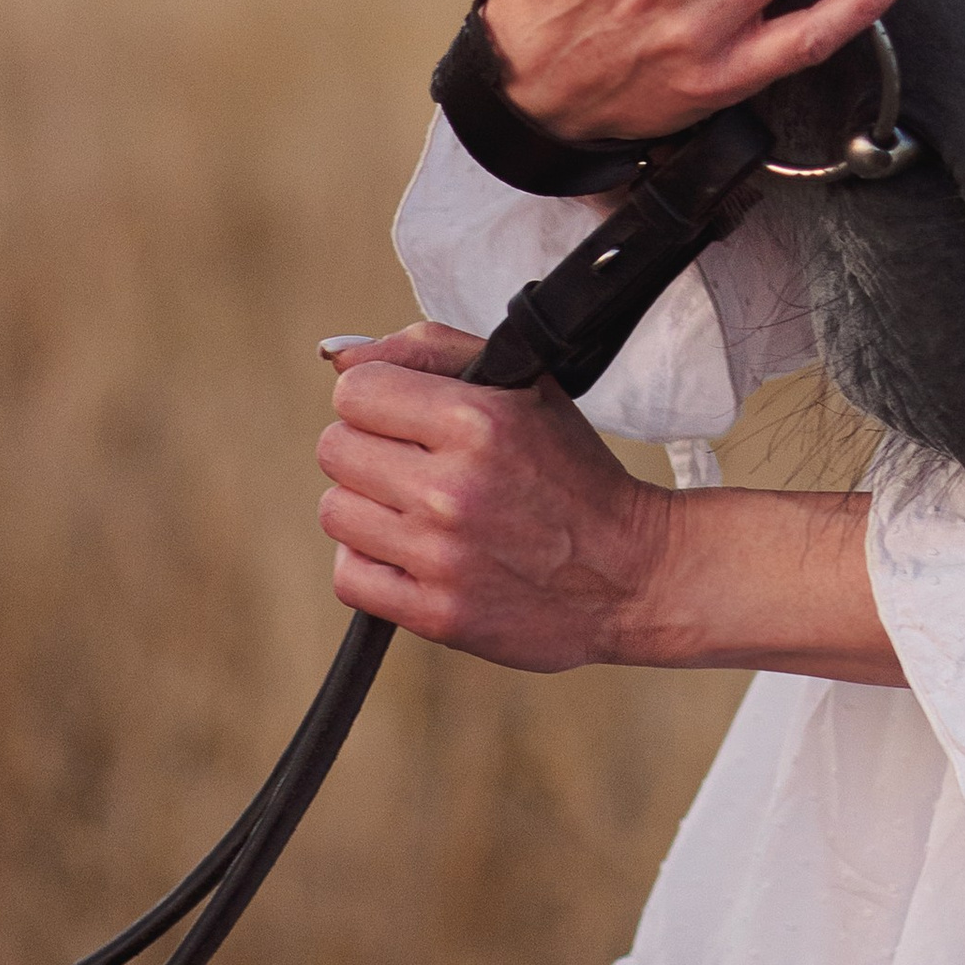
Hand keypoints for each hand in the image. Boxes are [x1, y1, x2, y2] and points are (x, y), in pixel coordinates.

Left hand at [315, 326, 902, 685]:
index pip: (356, 389)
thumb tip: (338, 354)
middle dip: (368, 447)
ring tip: (416, 508)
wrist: (629, 574)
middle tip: (414, 461)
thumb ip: (429, 350)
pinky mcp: (436, 614)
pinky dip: (372, 562)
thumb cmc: (572, 472)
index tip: (405, 413)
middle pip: (335, 448)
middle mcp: (454, 488)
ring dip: (368, 506)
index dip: (377, 395)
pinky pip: (349, 576)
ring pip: (335, 511)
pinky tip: (413, 551)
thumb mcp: (524, 384)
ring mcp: (442, 556)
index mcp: (479, 419)